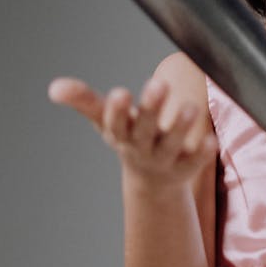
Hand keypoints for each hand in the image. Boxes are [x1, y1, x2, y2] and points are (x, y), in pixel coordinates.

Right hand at [48, 75, 216, 184]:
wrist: (150, 182)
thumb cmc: (127, 138)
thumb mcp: (105, 120)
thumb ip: (83, 100)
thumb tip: (53, 87)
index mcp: (120, 133)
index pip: (114, 123)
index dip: (116, 110)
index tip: (120, 93)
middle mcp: (140, 147)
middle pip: (144, 130)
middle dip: (150, 109)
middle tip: (158, 84)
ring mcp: (163, 160)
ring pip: (171, 145)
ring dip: (179, 128)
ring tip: (191, 107)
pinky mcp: (185, 167)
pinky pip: (194, 161)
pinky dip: (201, 153)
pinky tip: (211, 139)